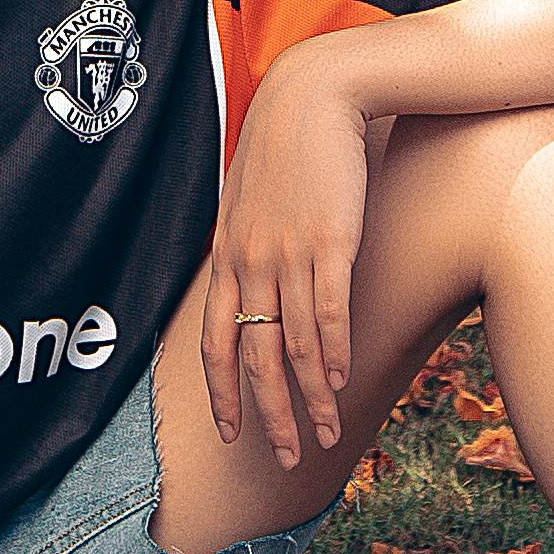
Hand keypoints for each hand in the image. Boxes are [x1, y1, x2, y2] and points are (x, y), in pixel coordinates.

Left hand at [199, 48, 376, 467]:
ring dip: (312, 399)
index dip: (220, 392)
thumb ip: (248, 247)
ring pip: (293, 346)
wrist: (314, 95)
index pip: (213, 341)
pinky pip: (328, 312)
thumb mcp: (251, 201)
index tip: (227, 433)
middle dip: (268, 415)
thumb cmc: (286, 148)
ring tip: (327, 435)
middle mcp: (249, 261)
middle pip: (253, 357)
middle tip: (287, 458)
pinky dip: (332, 353)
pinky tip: (340, 381)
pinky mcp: (330, 241)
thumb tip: (254, 287)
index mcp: (226, 255)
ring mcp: (288, 253)